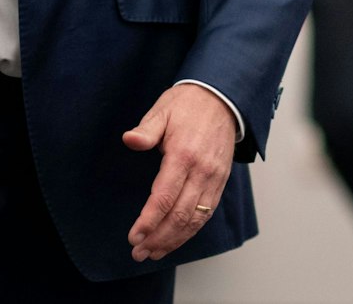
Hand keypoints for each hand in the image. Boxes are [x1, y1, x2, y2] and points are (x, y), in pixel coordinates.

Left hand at [122, 83, 236, 261]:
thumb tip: (130, 140)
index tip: (134, 237)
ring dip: (174, 240)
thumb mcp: (163, 110)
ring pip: (195, 219)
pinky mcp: (220, 182)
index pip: (165, 197)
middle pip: (180, 215)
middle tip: (138, 253)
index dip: (149, 221)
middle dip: (158, 238)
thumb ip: (146, 129)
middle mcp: (202, 171)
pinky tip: (175, 240)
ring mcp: (214, 178)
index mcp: (184, 154)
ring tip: (153, 253)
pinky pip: (207, 213)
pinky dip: (191, 231)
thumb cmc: (188, 105)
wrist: (223, 98)